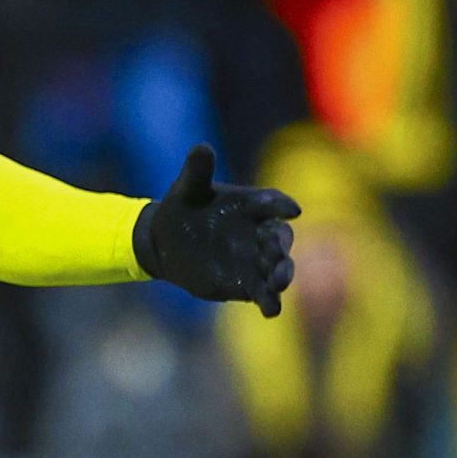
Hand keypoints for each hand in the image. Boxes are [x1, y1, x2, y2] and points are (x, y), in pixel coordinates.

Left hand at [133, 144, 298, 316]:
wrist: (165, 242)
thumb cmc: (182, 209)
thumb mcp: (186, 189)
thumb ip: (197, 171)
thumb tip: (202, 147)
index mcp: (251, 205)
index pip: (272, 202)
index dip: (281, 205)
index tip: (291, 209)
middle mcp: (260, 232)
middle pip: (281, 238)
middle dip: (282, 246)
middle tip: (276, 253)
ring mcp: (255, 260)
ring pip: (278, 268)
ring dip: (282, 275)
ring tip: (277, 283)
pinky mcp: (245, 283)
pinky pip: (263, 294)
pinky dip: (269, 301)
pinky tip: (271, 310)